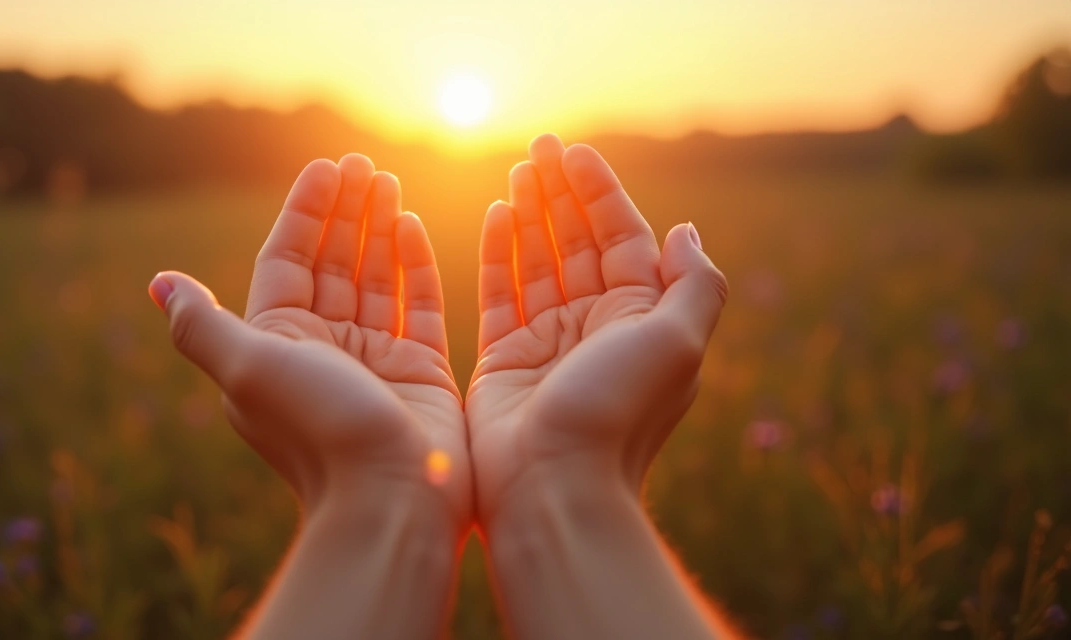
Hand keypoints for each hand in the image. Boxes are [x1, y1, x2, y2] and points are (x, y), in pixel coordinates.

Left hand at [150, 155, 469, 530]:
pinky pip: (417, 305)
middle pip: (332, 262)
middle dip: (346, 211)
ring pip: (375, 276)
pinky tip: (410, 226)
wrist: (389, 498)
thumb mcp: (246, 368)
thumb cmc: (316, 428)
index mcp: (277, 342)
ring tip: (388, 180)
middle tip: (363, 163)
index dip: (305, 212)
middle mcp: (324, 347)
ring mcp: (374, 358)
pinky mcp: (419, 370)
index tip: (326, 168)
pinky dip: (414, 265)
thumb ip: (203, 323)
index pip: (287, 260)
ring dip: (378, 227)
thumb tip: (157, 282)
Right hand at [466, 134, 727, 525]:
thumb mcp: (678, 343)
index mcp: (641, 319)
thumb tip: (687, 230)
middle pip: (579, 242)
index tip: (575, 153)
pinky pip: (502, 293)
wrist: (556, 486)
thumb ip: (692, 284)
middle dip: (561, 193)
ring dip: (530, 213)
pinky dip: (499, 253)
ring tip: (517, 170)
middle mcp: (597, 325)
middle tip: (539, 146)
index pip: (622, 238)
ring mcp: (549, 341)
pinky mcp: (505, 357)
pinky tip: (496, 215)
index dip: (600, 193)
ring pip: (539, 260)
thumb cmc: (619, 413)